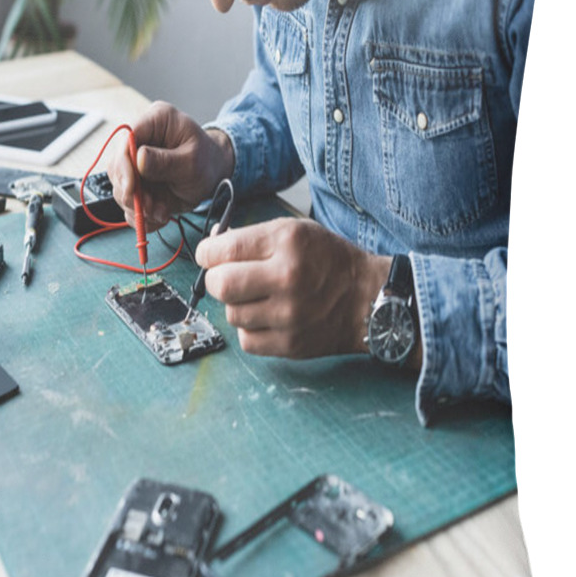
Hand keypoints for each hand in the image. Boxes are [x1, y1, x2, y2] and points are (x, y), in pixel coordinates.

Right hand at [108, 101, 233, 231]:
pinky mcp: (137, 183)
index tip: (131, 188)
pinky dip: (143, 216)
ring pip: (120, 188)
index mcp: (156, 121)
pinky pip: (129, 203)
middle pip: (117, 166)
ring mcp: (136, 163)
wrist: (214, 175)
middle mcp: (141, 139)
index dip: (124, 165)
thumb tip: (138, 159)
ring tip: (161, 212)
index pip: (127, 138)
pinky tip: (160, 216)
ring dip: (138, 207)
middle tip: (149, 207)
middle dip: (131, 192)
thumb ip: (165, 161)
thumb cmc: (207, 161)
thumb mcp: (192, 161)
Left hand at [196, 218, 392, 358]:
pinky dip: (250, 328)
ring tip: (257, 297)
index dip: (207, 252)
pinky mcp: (290, 344)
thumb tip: (211, 248)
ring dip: (236, 305)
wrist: (368, 298)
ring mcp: (289, 315)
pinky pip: (246, 339)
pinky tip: (266, 317)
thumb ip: (252, 238)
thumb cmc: (329, 262)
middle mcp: (288, 278)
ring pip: (231, 314)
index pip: (224, 249)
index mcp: (288, 243)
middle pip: (221, 285)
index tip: (208, 255)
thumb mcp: (296, 232)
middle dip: (216, 280)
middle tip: (226, 277)